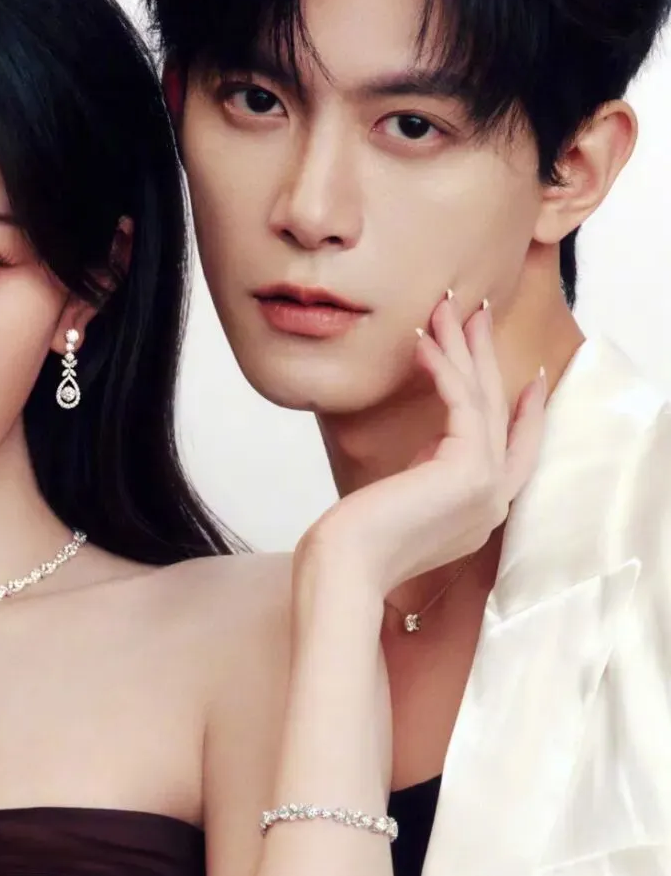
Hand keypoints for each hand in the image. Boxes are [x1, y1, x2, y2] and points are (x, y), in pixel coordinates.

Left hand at [297, 296, 546, 604]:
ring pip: (482, 401)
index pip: (517, 454)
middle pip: (499, 414)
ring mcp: (488, 489)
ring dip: (463, 348)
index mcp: (484, 514)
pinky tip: (424, 341)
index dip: (527, 414)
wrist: (346, 568)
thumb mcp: (406, 503)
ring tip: (447, 307)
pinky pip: (461, 404)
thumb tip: (431, 446)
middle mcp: (495, 502)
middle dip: (486, 358)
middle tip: (476, 314)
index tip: (529, 380)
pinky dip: (443, 368)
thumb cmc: (358, 543)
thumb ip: (429, 476)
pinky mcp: (468, 472)